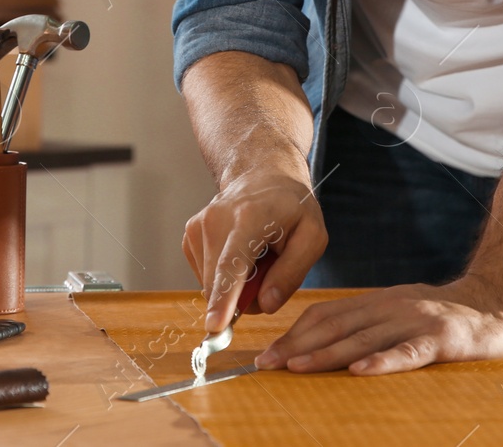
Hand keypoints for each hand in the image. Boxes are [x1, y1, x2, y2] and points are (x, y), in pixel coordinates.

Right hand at [183, 170, 326, 332]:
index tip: (214, 326)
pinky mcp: (190, 236)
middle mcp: (216, 219)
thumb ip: (292, 273)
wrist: (262, 176)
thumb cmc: (290, 207)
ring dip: (236, 286)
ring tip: (257, 258)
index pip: (232, 263)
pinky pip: (206, 276)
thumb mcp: (312, 237)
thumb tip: (265, 304)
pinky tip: (241, 255)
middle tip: (270, 273)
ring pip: (211, 284)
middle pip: (219, 282)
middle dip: (244, 296)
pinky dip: (225, 277)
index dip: (223, 298)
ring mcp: (198, 226)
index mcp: (249, 217)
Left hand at [254, 277, 502, 374]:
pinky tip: (359, 372)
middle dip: (297, 345)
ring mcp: (415, 320)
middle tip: (266, 364)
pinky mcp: (442, 339)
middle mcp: (390, 306)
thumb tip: (321, 347)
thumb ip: (367, 325)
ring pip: (363, 338)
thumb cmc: (443, 317)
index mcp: (377, 301)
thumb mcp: (399, 314)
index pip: (326, 315)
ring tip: (296, 367)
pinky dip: (382, 362)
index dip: (293, 333)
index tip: (266, 353)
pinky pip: (407, 353)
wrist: (497, 304)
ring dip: (326, 353)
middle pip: (336, 325)